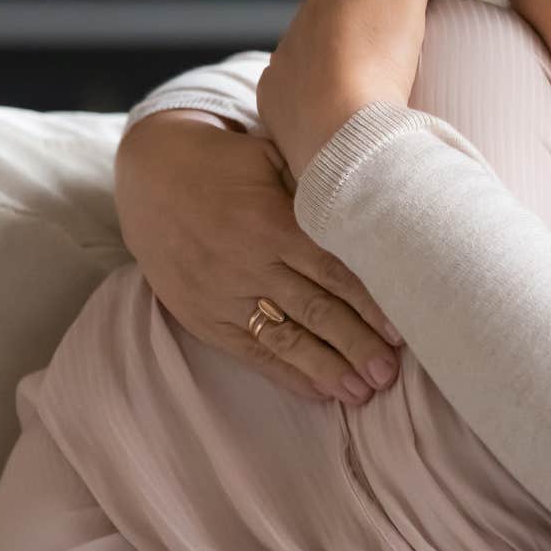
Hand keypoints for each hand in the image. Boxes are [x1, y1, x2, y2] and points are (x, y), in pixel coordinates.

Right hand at [115, 110, 404, 404]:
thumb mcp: (272, 157)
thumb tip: (374, 210)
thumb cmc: (227, 161)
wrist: (149, 172)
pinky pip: (249, 350)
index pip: (333, 271)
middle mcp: (248, 264)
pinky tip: (318, 391)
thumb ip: (315, 188)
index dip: (369, 303)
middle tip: (389, 374)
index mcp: (271, 223)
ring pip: (285, 339)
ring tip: (362, 393)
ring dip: (326, 369)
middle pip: (315, 311)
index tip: (401, 332)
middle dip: (356, 345)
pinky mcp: (202, 315)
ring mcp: (222, 294)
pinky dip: (285, 372)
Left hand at [258, 0, 471, 177]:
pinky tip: (349, 102)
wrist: (341, 132)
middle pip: (352, 14)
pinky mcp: (278, 103)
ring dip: (353, 56)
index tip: (445, 8)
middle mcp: (300, 23)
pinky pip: (308, 89)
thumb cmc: (373, 59)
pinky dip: (328, 90)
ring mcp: (286, 64)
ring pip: (328, 50)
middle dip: (380, 21)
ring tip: (383, 80)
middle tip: (416, 45)